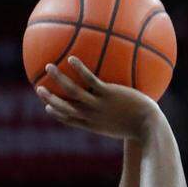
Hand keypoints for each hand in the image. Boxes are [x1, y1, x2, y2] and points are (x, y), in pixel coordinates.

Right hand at [36, 56, 163, 140]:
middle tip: (38, 88)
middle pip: (64, 107)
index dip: (57, 114)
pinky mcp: (108, 95)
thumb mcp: (128, 125)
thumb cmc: (142, 127)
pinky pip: (90, 80)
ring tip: (49, 66)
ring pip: (72, 92)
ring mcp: (98, 105)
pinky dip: (79, 70)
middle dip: (49, 98)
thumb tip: (123, 106)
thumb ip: (120, 116)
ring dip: (58, 79)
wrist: (149, 128)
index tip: (47, 107)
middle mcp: (91, 116)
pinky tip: (71, 58)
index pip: (70, 120)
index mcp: (93, 125)